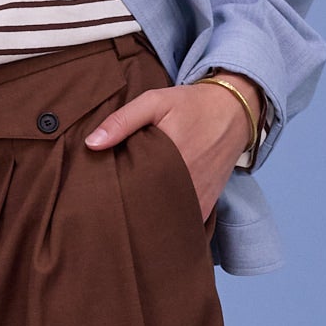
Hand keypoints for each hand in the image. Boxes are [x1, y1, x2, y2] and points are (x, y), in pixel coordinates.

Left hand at [85, 75, 258, 221]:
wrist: (234, 112)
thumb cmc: (191, 105)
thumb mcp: (155, 101)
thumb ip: (122, 121)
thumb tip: (91, 144)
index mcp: (168, 158)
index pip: (130, 187)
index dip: (113, 191)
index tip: (98, 192)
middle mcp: (184, 183)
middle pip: (145, 207)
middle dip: (127, 207)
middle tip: (107, 206)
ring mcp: (196, 198)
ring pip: (163, 219)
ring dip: (146, 218)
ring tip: (129, 213)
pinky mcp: (206, 205)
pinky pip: (182, 224)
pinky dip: (167, 222)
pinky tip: (152, 218)